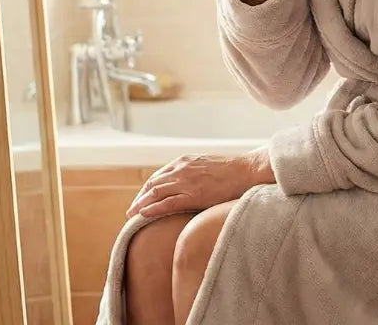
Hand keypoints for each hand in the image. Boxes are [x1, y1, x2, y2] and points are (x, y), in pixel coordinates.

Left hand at [125, 150, 274, 218]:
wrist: (246, 171)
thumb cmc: (232, 171)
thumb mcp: (207, 166)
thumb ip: (194, 172)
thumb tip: (191, 184)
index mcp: (184, 161)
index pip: (158, 176)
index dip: (147, 189)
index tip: (141, 199)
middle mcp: (181, 169)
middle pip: (152, 184)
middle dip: (140, 198)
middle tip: (131, 211)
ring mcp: (186, 182)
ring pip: (155, 193)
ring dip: (141, 205)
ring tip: (132, 216)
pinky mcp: (193, 195)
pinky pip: (167, 203)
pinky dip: (152, 209)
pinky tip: (143, 215)